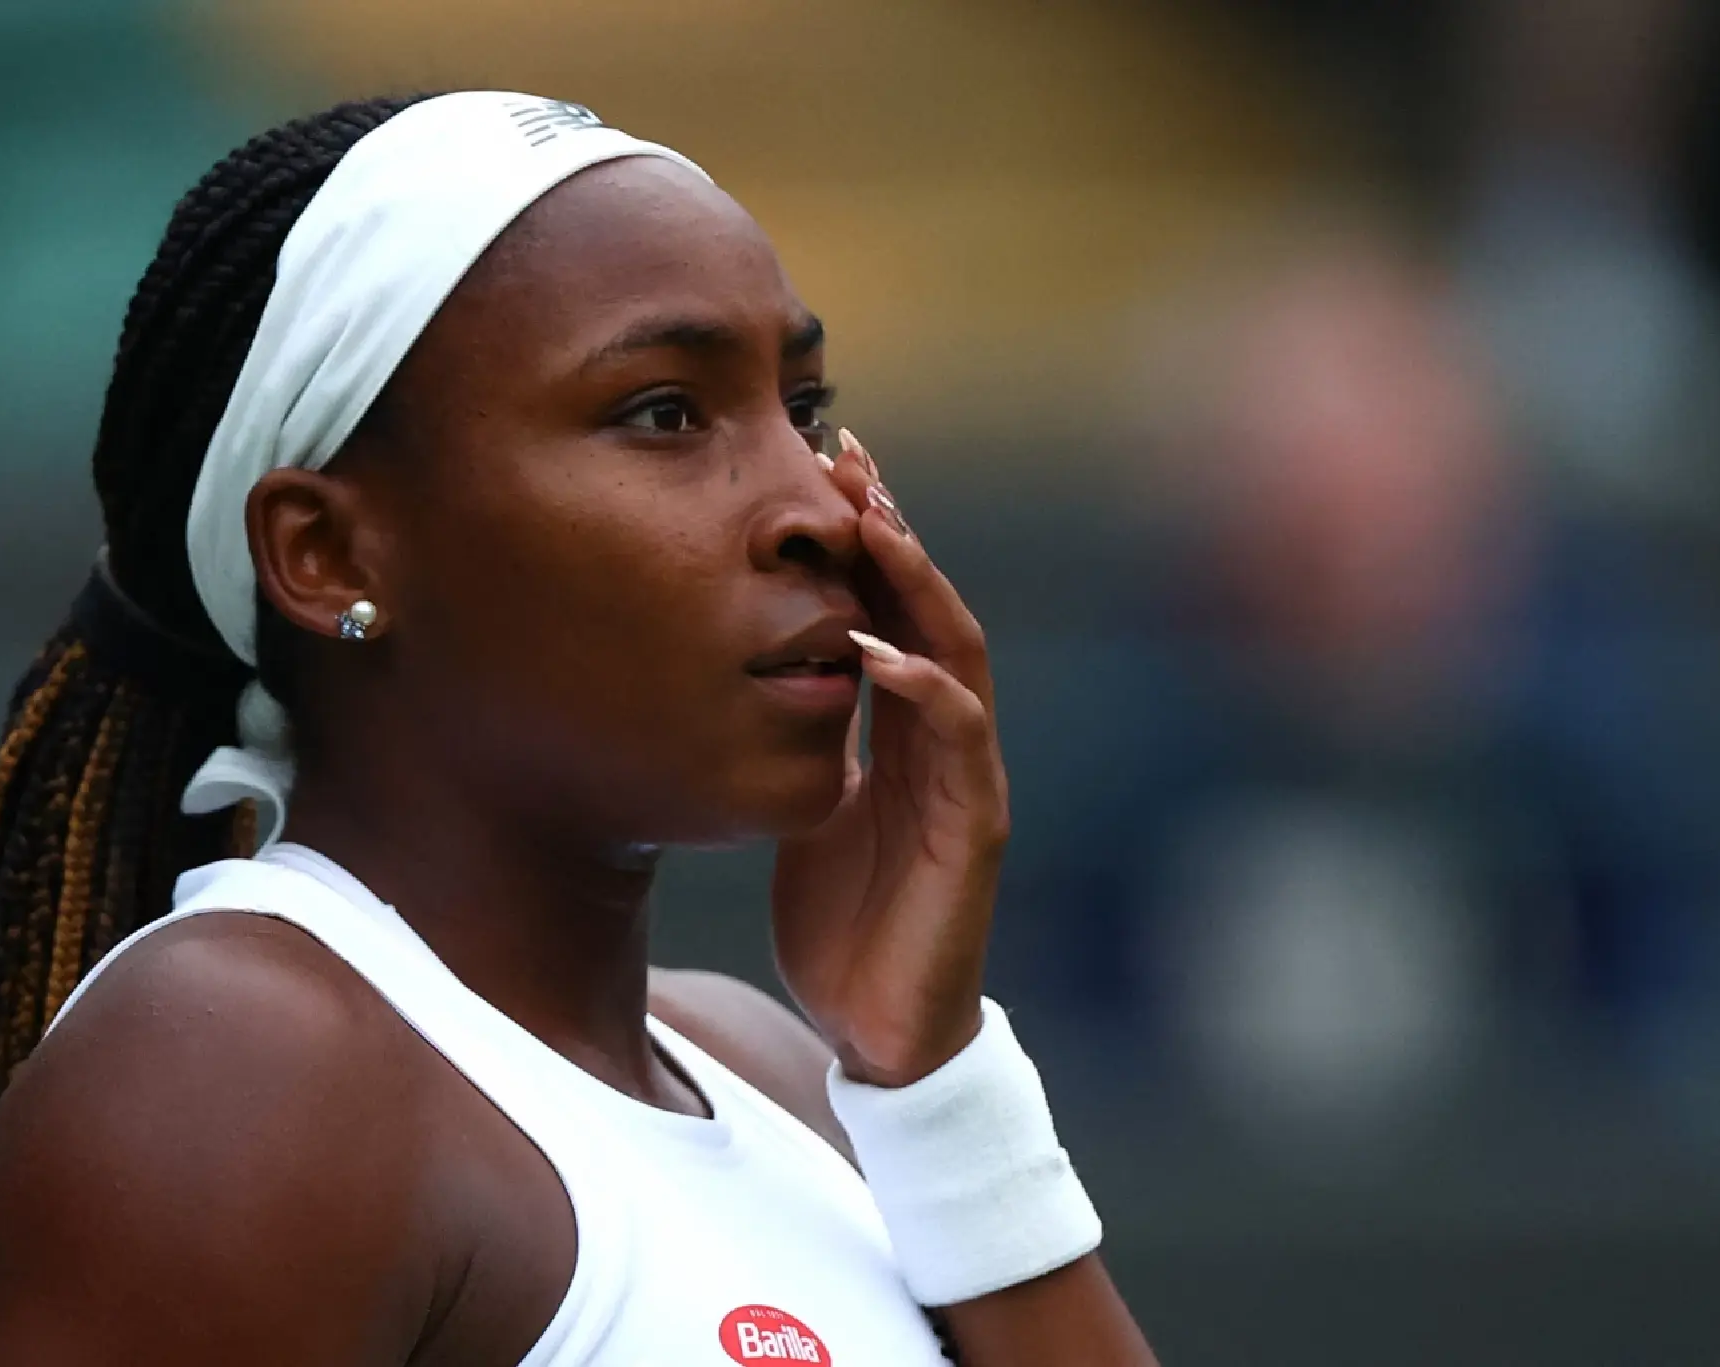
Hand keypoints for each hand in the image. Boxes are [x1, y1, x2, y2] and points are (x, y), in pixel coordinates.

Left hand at [771, 430, 1009, 1087]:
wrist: (878, 1031)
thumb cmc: (842, 922)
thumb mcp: (804, 810)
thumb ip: (802, 745)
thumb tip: (746, 681)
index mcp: (903, 733)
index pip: (893, 611)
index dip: (863, 542)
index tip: (819, 469)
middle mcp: (944, 742)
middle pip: (931, 609)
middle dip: (892, 531)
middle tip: (849, 456)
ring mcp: (966, 780)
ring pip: (957, 655)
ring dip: (917, 584)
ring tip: (871, 521)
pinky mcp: (974, 830)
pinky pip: (958, 742)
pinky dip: (922, 687)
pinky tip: (875, 648)